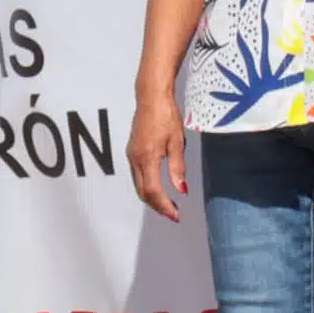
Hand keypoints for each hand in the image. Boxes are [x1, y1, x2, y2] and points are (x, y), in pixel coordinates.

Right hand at [125, 95, 188, 220]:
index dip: (165, 206)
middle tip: (174, 214)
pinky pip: (138, 176)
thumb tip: (181, 190)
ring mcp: (132, 155)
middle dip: (158, 206)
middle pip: (143, 192)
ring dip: (152, 198)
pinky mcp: (132, 151)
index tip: (176, 215)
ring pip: (139, 185)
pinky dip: (147, 186)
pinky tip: (158, 187)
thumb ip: (177, 168)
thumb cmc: (166, 115)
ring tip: (168, 204)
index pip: (154, 191)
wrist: (151, 97)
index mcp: (147, 158)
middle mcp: (135, 159)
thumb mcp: (177, 142)